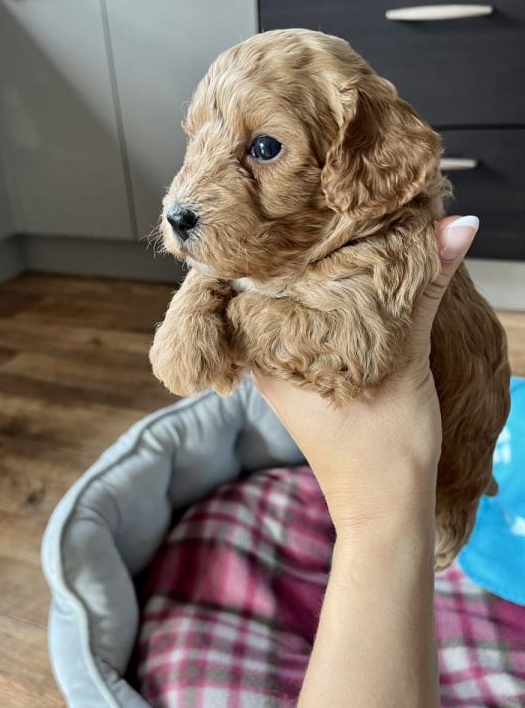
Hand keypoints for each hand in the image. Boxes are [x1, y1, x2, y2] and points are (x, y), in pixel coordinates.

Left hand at [253, 215, 478, 537]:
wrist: (387, 510)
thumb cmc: (383, 449)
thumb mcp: (407, 361)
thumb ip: (422, 290)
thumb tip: (457, 225)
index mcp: (268, 350)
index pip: (250, 278)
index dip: (269, 239)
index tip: (291, 197)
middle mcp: (268, 356)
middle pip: (274, 288)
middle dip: (299, 249)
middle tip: (323, 201)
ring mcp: (288, 370)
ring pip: (296, 306)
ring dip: (320, 274)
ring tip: (342, 227)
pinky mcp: (312, 380)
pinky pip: (314, 327)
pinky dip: (334, 301)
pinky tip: (356, 274)